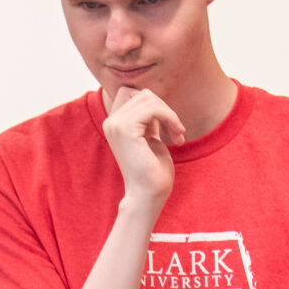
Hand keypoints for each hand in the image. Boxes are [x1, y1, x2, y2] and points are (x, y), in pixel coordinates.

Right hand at [101, 85, 183, 207]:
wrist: (148, 195)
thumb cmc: (153, 172)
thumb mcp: (150, 137)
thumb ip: (148, 118)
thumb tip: (153, 97)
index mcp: (114, 124)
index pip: (133, 93)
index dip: (154, 104)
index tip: (168, 126)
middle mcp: (110, 122)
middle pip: (142, 94)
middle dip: (165, 109)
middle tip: (178, 131)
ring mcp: (115, 124)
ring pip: (148, 98)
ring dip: (170, 114)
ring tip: (178, 135)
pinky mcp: (125, 128)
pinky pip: (153, 108)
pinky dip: (170, 118)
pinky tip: (177, 135)